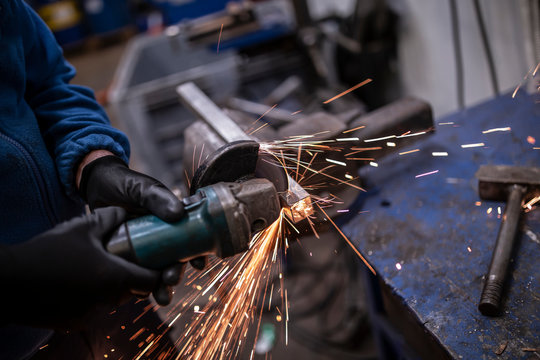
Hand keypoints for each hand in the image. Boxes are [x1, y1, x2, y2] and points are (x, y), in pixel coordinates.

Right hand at [0, 207, 158, 328]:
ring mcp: (91, 315)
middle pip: (135, 290)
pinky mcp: (75, 322)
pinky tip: (83, 278)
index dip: (158, 270)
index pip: (152, 281)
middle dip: (136, 274)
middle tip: (131, 257)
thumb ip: (111, 218)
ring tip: (103, 264)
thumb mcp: (83, 226)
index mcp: (115, 278)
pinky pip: (96, 307)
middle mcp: (107, 301)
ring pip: (115, 299)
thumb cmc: (48, 252)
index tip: (157, 259)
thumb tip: (126, 212)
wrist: (9, 282)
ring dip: (116, 284)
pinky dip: (96, 294)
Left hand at [79, 155, 185, 304]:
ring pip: (157, 270)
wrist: (94, 186)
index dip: (198, 253)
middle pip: (175, 259)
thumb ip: (157, 198)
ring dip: (161, 286)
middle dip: (176, 274)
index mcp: (172, 219)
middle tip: (170, 280)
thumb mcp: (142, 188)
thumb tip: (178, 214)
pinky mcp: (128, 255)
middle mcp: (162, 235)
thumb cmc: (123, 183)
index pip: (192, 238)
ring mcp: (145, 246)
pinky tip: (138, 293)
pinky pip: (136, 273)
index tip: (199, 264)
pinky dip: (140, 285)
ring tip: (161, 298)